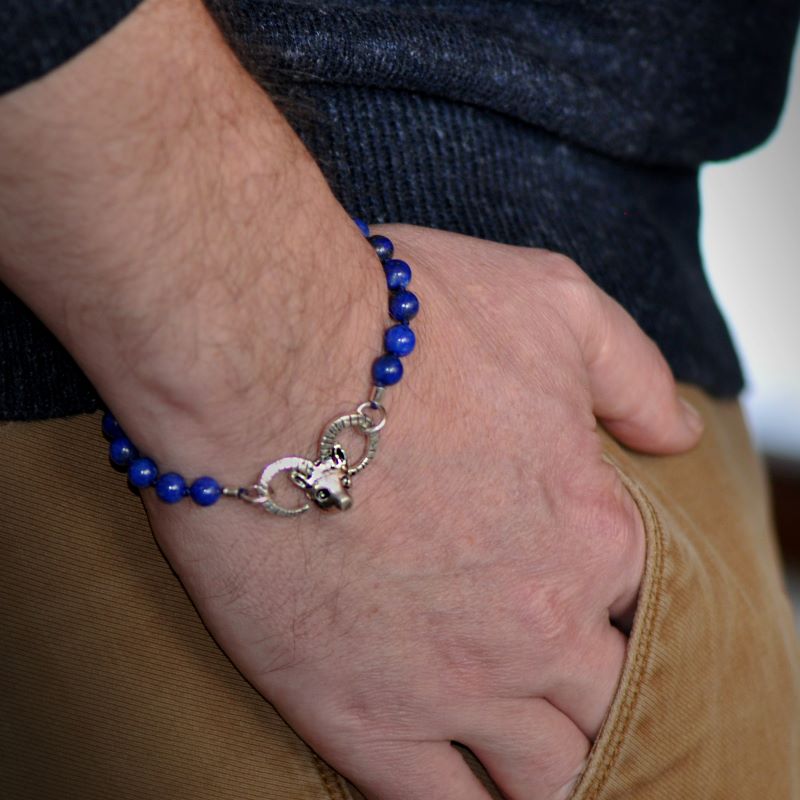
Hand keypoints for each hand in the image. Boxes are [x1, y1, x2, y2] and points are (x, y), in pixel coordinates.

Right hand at [143, 224, 701, 799]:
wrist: (264, 360)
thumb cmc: (404, 325)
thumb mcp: (554, 306)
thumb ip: (634, 374)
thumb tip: (678, 435)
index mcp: (592, 531)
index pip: (639, 602)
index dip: (605, 597)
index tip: (566, 588)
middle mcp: (541, 622)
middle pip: (603, 699)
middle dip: (586, 690)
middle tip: (545, 676)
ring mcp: (456, 684)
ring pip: (542, 775)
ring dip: (541, 762)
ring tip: (515, 746)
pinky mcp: (363, 718)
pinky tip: (455, 780)